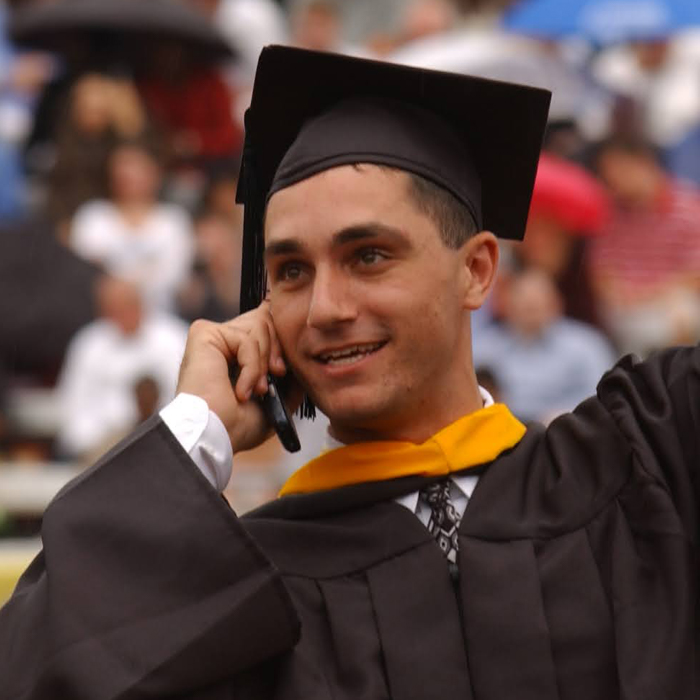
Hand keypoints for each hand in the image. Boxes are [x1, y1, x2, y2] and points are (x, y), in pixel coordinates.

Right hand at [177, 303, 298, 451]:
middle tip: (277, 376)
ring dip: (265, 362)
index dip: (283, 342)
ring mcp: (215, 335)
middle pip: (267, 317)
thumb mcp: (279, 399)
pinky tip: (242, 391)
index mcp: (239, 351)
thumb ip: (292, 375)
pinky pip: (246, 339)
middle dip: (279, 349)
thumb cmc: (239, 426)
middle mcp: (226, 339)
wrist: (216, 436)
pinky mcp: (205, 334)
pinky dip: (252, 368)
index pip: (269, 324)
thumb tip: (304, 354)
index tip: (284, 371)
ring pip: (261, 324)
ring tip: (259, 390)